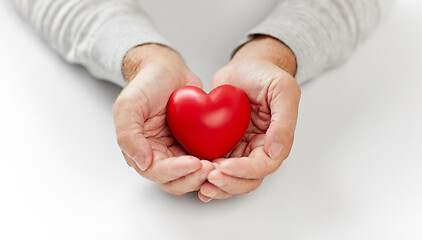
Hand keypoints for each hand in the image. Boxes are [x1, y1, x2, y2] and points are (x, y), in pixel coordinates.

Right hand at [114, 44, 213, 194]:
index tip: (193, 163)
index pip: (156, 171)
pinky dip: (212, 164)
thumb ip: (128, 135)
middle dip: (192, 178)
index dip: (175, 171)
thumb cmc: (146, 84)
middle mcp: (157, 155)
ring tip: (218, 166)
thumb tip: (142, 162)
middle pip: (174, 181)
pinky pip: (203, 161)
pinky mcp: (193, 145)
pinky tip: (224, 160)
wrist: (167, 70)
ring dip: (203, 176)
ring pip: (190, 176)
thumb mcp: (129, 105)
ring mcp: (176, 151)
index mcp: (139, 150)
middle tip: (210, 168)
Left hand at [198, 36, 300, 201]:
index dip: (245, 171)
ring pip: (231, 178)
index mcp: (275, 140)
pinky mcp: (224, 145)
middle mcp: (258, 149)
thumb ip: (284, 122)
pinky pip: (216, 165)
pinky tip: (194, 176)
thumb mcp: (282, 90)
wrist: (245, 67)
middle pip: (247, 179)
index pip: (263, 166)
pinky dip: (207, 175)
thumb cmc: (265, 75)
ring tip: (201, 184)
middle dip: (229, 183)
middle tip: (210, 178)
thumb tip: (275, 152)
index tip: (225, 167)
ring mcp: (240, 149)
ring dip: (218, 185)